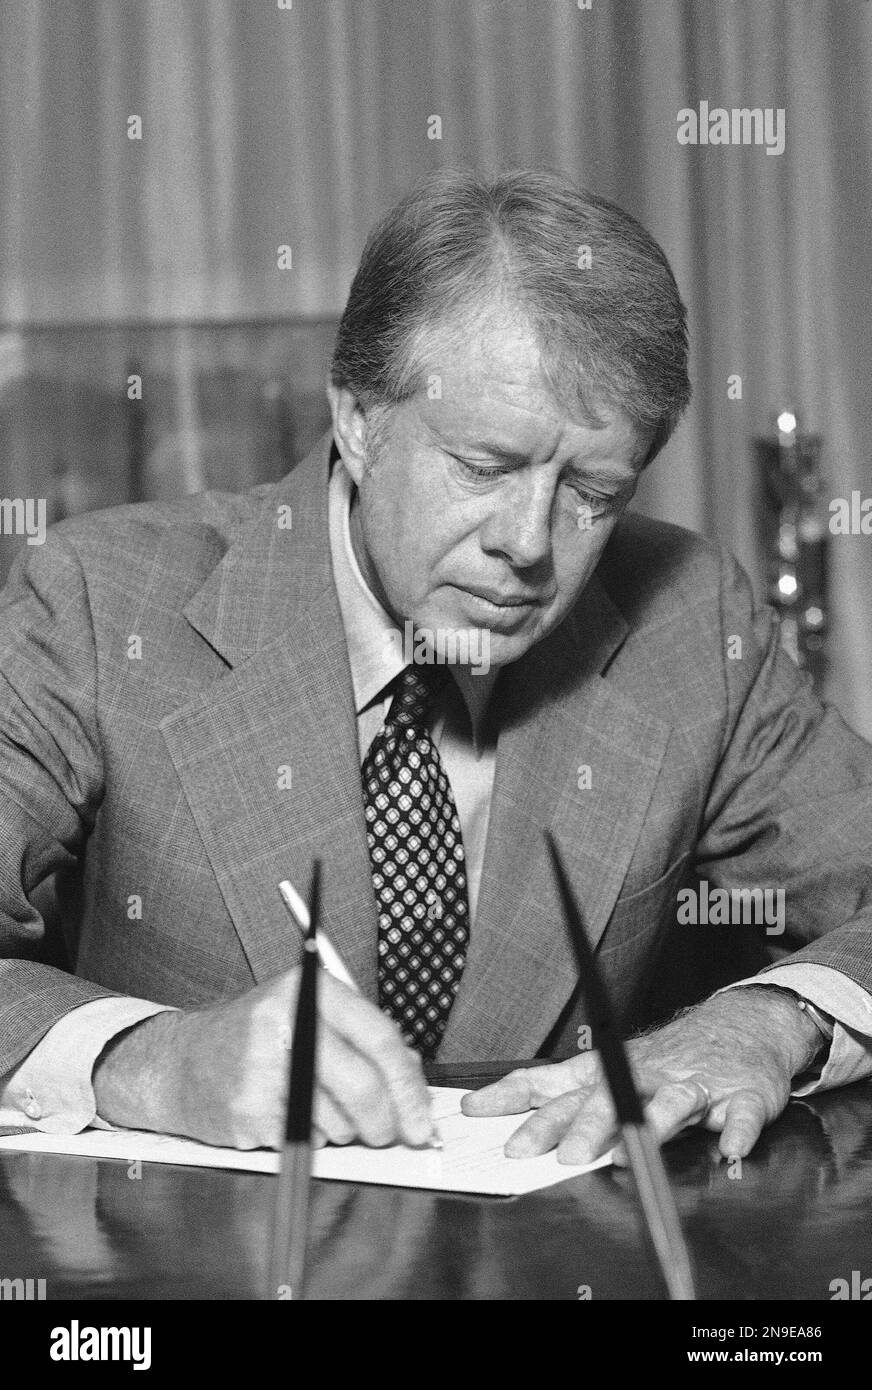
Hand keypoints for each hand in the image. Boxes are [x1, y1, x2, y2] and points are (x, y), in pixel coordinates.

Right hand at [93, 968, 433, 1150]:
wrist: (182, 1061)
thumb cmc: (256, 1037)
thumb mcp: (310, 1014)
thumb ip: (363, 1037)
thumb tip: (414, 1082)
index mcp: (310, 989)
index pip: (380, 1038)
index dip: (409, 1085)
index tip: (423, 1115)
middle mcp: (285, 1021)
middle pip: (362, 1086)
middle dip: (385, 1122)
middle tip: (390, 1134)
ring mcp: (261, 1067)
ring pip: (337, 1120)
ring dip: (342, 1130)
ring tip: (316, 1107)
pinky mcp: (246, 1110)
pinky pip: (305, 1140)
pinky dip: (308, 1137)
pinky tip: (287, 1114)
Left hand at [461, 986, 823, 1162]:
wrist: (743, 1024)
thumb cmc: (669, 1057)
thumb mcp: (611, 1069)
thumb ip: (566, 1094)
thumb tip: (505, 1109)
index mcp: (609, 1072)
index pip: (552, 1082)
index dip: (512, 1095)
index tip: (475, 1109)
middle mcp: (645, 1075)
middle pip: (603, 1099)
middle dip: (572, 1126)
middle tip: (546, 1154)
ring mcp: (694, 1084)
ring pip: (667, 1104)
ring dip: (646, 1128)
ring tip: (623, 1157)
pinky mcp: (740, 1095)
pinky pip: (740, 1113)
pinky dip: (737, 1131)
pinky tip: (730, 1149)